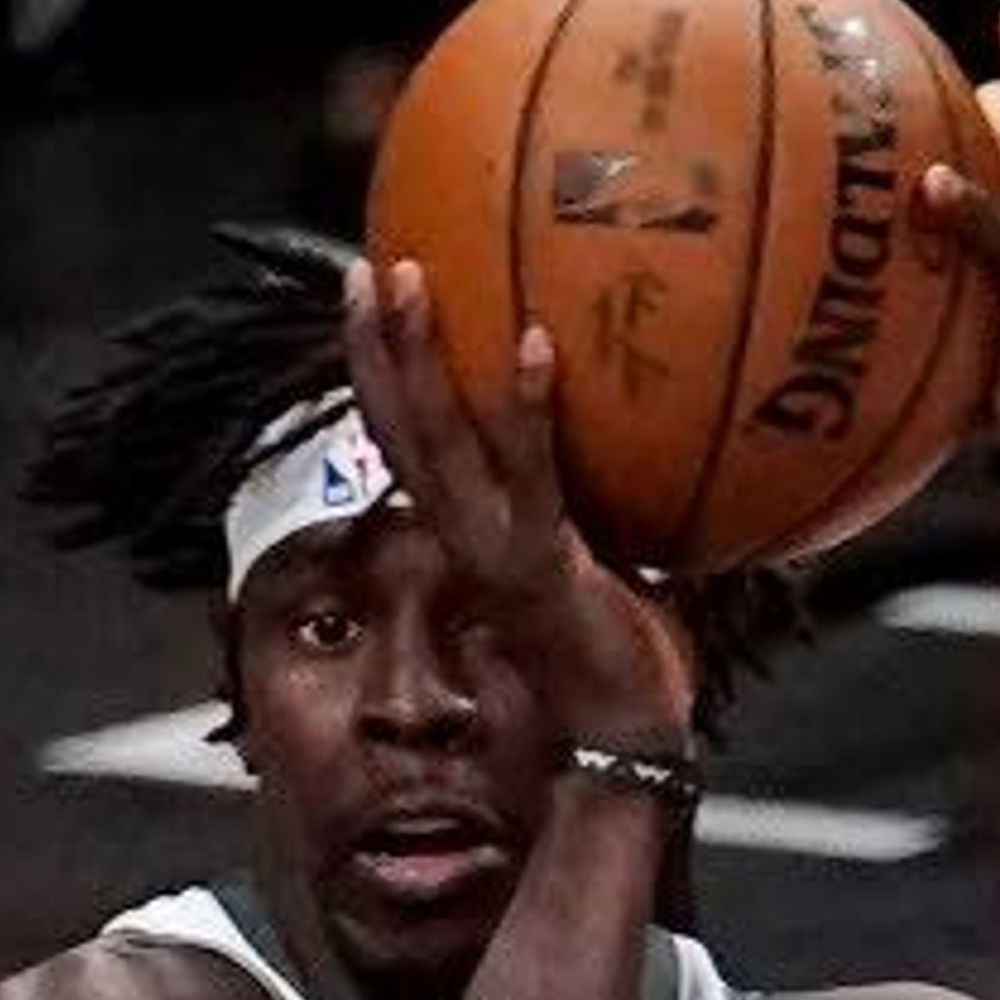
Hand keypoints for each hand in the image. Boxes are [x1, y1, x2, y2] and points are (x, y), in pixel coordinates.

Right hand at [343, 251, 695, 746]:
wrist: (624, 734)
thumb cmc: (620, 648)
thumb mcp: (598, 550)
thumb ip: (590, 491)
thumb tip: (631, 409)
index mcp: (465, 529)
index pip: (403, 441)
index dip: (376, 373)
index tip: (368, 296)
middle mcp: (462, 535)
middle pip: (399, 431)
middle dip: (376, 349)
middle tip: (369, 266)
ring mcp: (494, 550)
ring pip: (437, 443)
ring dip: (418, 357)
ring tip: (411, 278)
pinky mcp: (543, 564)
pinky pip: (532, 477)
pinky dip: (528, 412)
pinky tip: (538, 344)